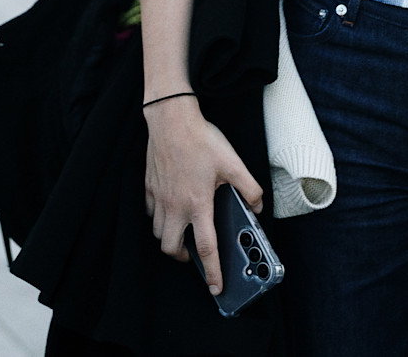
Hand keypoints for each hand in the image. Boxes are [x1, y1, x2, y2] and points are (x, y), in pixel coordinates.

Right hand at [143, 96, 263, 296]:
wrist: (171, 118)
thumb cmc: (201, 139)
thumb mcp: (232, 162)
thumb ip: (249, 187)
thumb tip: (258, 206)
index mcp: (198, 204)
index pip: (205, 247)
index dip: (212, 271)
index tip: (215, 287)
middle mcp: (175, 206)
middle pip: (171, 248)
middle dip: (182, 257)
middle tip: (193, 252)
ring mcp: (159, 198)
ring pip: (158, 232)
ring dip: (169, 238)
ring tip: (182, 231)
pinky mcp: (149, 187)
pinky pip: (150, 213)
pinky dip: (158, 218)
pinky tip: (169, 208)